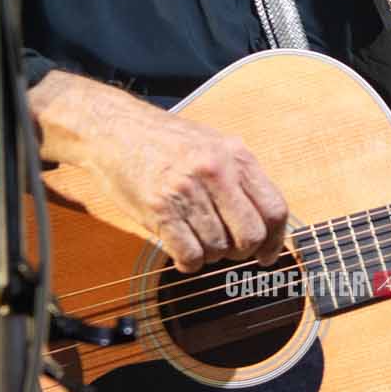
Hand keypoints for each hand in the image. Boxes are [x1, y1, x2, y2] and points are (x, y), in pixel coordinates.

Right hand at [29, 72, 289, 272]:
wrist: (115, 129)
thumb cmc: (165, 142)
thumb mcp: (214, 146)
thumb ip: (241, 179)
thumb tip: (268, 225)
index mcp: (236, 155)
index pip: (275, 209)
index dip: (275, 240)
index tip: (267, 254)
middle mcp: (216, 171)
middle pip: (251, 235)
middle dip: (242, 252)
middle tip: (229, 251)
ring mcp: (187, 190)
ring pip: (218, 248)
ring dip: (210, 254)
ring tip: (197, 239)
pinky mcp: (159, 208)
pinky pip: (189, 254)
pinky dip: (189, 262)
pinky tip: (183, 251)